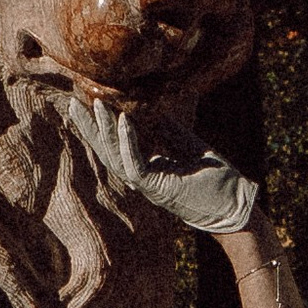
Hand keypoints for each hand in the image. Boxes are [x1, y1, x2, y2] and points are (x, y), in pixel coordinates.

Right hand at [62, 93, 260, 238]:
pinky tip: (123, 121)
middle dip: (89, 127)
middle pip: (106, 151)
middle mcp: (142, 178)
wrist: (235, 206)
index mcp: (148, 168)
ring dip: (104, 130)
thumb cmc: (216, 179)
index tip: (92, 101)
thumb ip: (168, 130)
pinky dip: (128, 143)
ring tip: (94, 106)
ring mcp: (147, 185)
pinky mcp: (156, 189)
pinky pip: (134, 165)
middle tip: (72, 103)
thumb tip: (151, 107)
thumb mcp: (189, 145)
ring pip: (115, 157)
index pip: (117, 145)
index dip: (103, 125)